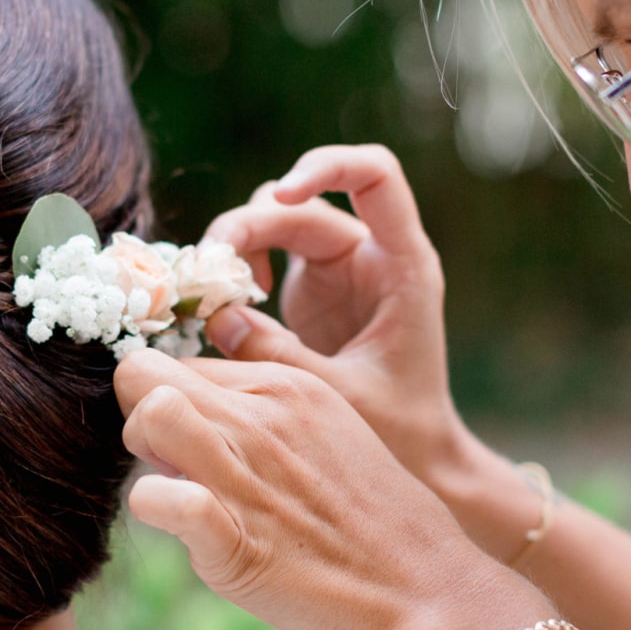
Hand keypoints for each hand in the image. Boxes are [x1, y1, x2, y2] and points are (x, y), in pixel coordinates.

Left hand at [113, 348, 532, 629]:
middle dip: (141, 416)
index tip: (196, 445)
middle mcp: (263, 414)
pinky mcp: (235, 538)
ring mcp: (248, 471)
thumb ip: (265, 421)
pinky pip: (158, 498)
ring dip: (143, 455)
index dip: (174, 403)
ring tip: (177, 490)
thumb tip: (198, 429)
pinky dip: (156, 509)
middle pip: (146, 373)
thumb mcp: (331, 438)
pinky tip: (188, 530)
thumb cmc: (380, 526)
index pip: (182, 364)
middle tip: (173, 465)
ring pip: (148, 412)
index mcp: (288, 384)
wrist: (430, 593)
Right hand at [202, 144, 473, 496]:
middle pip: (301, 205)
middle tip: (211, 272)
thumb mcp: (342, 398)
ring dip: (236, 248)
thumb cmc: (402, 433)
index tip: (282, 194)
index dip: (327, 166)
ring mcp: (338, 271)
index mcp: (403, 265)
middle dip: (249, 227)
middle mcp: (371, 255)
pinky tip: (228, 312)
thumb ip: (281, 358)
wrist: (419, 463)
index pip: (375, 176)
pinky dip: (235, 275)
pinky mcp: (310, 293)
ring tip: (216, 295)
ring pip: (275, 223)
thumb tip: (219, 315)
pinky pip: (263, 259)